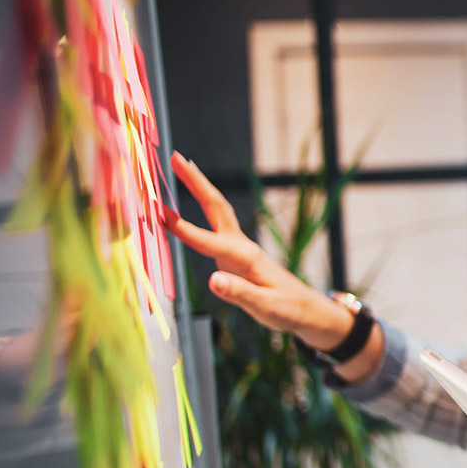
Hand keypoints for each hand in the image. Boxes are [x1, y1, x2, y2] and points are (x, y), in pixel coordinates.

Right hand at [162, 153, 352, 351]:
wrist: (308, 310)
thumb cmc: (289, 309)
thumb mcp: (266, 307)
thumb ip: (239, 294)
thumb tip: (213, 280)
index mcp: (247, 258)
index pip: (211, 242)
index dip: (185, 230)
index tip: (159, 214)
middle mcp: (242, 247)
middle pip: (216, 207)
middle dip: (196, 182)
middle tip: (175, 157)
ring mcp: (239, 248)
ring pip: (217, 211)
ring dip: (198, 188)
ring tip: (180, 167)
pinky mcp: (236, 255)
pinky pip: (213, 226)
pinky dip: (199, 210)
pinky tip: (188, 207)